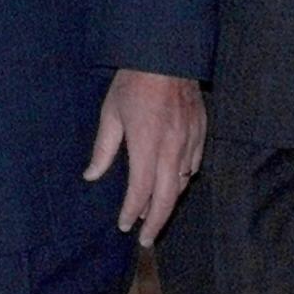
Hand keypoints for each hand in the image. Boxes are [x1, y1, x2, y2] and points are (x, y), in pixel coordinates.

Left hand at [82, 68, 204, 246]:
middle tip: (146, 239)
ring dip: (169, 201)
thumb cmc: (133, 82)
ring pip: (183, 183)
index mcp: (147, 144)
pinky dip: (183, 179)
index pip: (140, 191)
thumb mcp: (110, 114)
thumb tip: (91, 176)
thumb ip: (103, 149)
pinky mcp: (201, 131)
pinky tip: (174, 182)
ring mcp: (190, 140)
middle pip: (167, 197)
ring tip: (155, 213)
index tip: (124, 225)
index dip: (132, 212)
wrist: (166, 53)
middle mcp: (172, 148)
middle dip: (156, 222)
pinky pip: (194, 164)